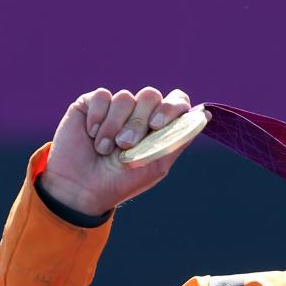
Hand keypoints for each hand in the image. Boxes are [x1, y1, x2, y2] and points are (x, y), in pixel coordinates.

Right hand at [40, 87, 208, 215]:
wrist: (81, 189)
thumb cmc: (121, 181)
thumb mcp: (156, 165)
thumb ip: (178, 139)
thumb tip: (204, 115)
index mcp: (158, 126)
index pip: (176, 101)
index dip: (171, 107)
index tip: (157, 126)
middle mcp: (139, 113)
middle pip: (151, 95)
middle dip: (139, 122)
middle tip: (126, 145)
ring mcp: (116, 108)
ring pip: (125, 97)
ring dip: (115, 126)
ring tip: (105, 149)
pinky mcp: (91, 104)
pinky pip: (101, 96)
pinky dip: (97, 118)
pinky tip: (92, 136)